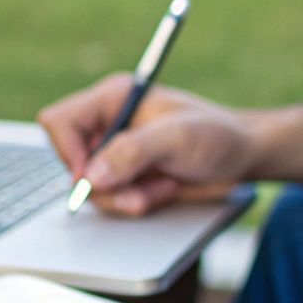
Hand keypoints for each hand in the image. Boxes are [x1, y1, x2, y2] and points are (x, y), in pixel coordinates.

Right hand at [36, 74, 255, 215]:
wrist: (243, 157)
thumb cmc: (218, 134)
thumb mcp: (177, 138)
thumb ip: (132, 152)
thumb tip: (91, 176)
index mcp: (113, 99)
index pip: (60, 121)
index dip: (66, 150)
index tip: (91, 174)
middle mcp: (107, 125)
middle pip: (70, 161)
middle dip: (103, 185)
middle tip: (137, 193)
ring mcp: (114, 154)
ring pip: (89, 188)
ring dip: (124, 198)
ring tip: (160, 188)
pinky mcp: (125, 177)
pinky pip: (110, 200)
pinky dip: (135, 203)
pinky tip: (162, 191)